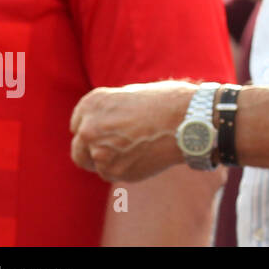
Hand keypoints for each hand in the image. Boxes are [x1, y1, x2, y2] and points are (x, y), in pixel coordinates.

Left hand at [70, 81, 200, 181]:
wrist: (190, 121)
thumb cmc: (168, 103)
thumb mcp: (133, 95)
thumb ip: (111, 111)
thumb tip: (103, 126)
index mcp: (92, 103)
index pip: (78, 124)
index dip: (94, 127)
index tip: (108, 131)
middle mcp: (89, 128)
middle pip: (78, 148)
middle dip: (91, 149)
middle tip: (114, 149)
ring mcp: (100, 152)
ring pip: (95, 164)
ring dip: (110, 160)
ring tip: (135, 150)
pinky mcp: (115, 172)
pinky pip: (112, 173)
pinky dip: (125, 168)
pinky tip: (144, 156)